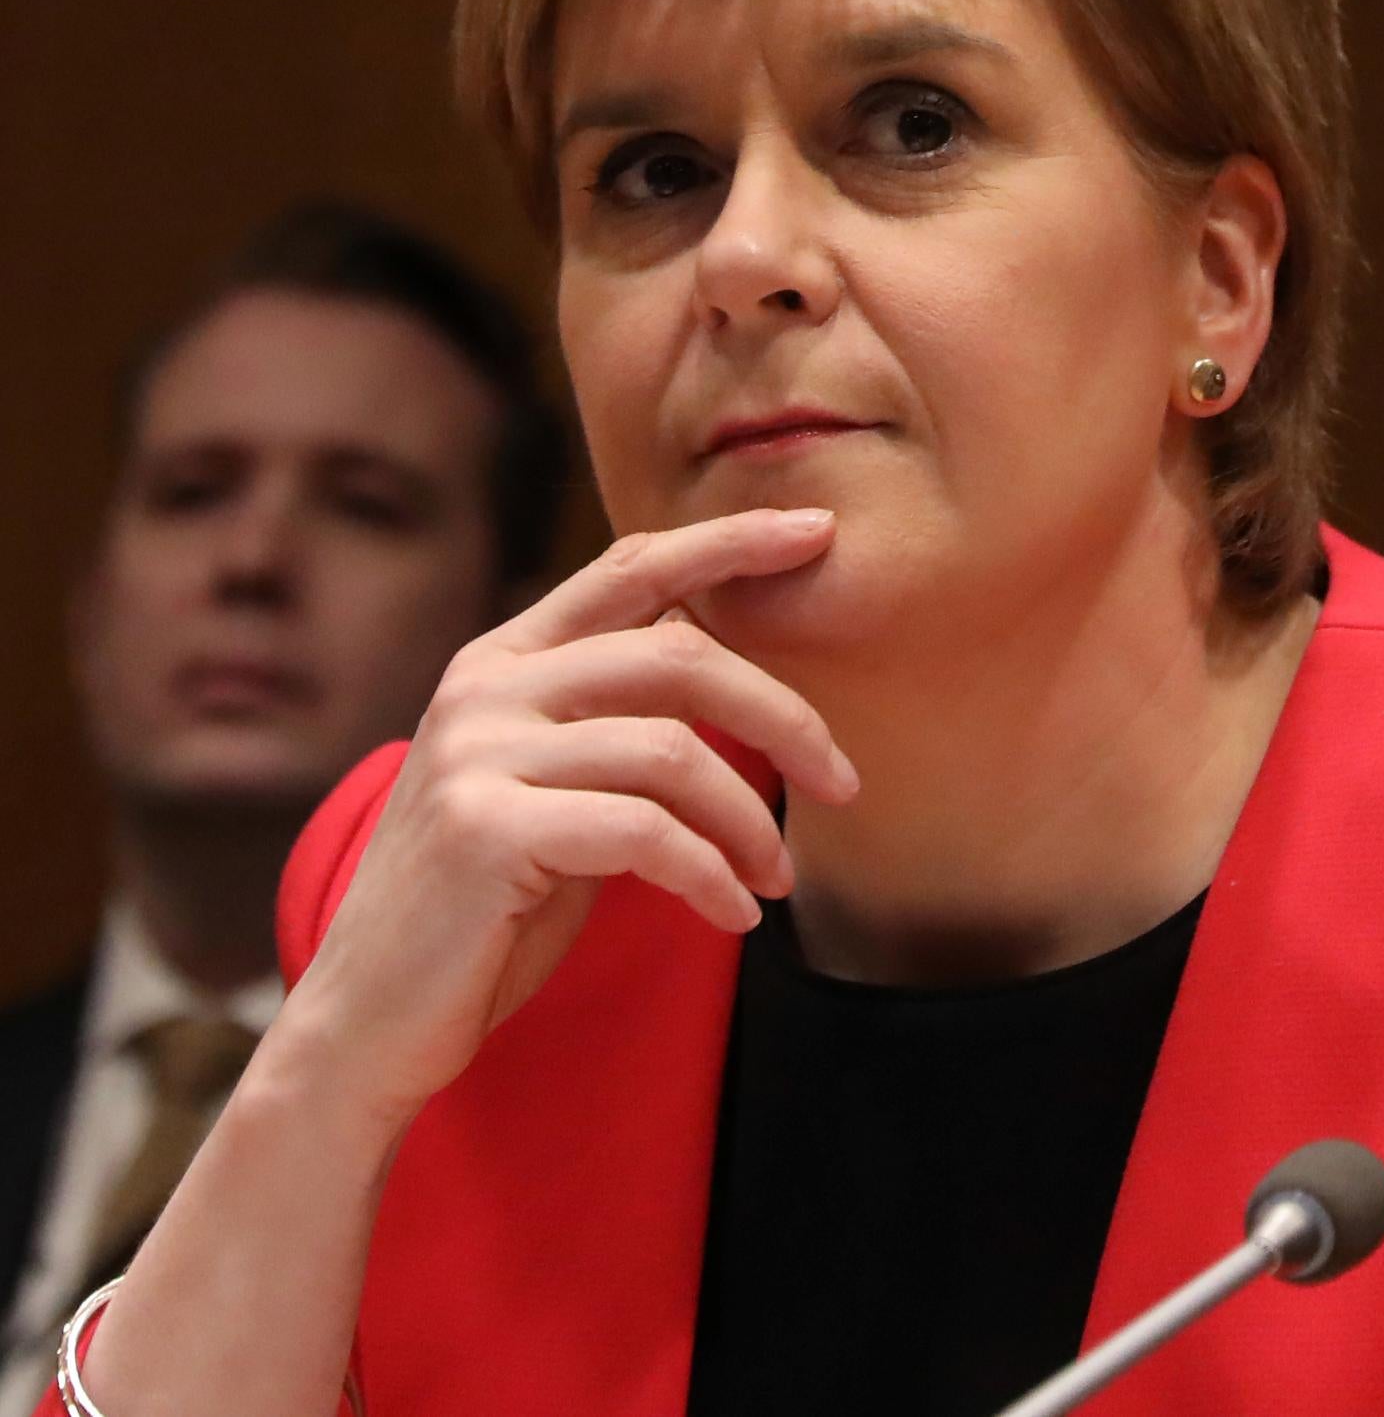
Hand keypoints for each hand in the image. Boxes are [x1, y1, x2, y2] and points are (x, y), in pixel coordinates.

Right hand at [275, 507, 855, 1128]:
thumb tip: (728, 671)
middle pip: (680, 658)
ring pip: (674, 753)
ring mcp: (477, 754)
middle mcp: (485, 688)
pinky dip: (712, 875)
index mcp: (504, 661)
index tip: (819, 531)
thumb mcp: (553, 789)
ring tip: (775, 877)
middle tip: (844, 783)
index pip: (632, 568)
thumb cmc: (486, 909)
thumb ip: (615, 721)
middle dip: (784, 718)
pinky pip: (647, 833)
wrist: (370, 1020)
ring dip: (750, 823)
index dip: (731, 543)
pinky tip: (736, 913)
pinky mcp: (484, 828)